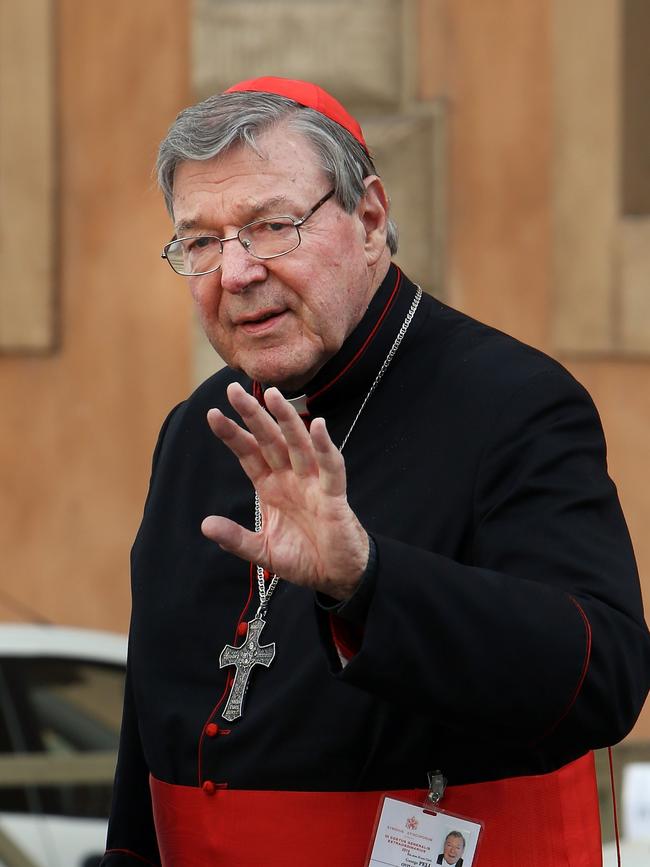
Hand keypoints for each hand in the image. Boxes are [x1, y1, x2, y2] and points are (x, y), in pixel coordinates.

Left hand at [201, 382, 369, 600]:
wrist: (335, 574)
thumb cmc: (302, 557)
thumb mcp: (262, 551)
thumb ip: (236, 539)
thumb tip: (205, 525)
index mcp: (270, 487)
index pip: (249, 453)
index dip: (233, 434)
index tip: (213, 414)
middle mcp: (290, 477)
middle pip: (269, 440)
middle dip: (253, 415)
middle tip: (233, 389)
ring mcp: (313, 482)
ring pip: (298, 444)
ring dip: (286, 420)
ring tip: (272, 395)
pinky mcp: (334, 494)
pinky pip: (331, 466)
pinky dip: (325, 447)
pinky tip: (318, 426)